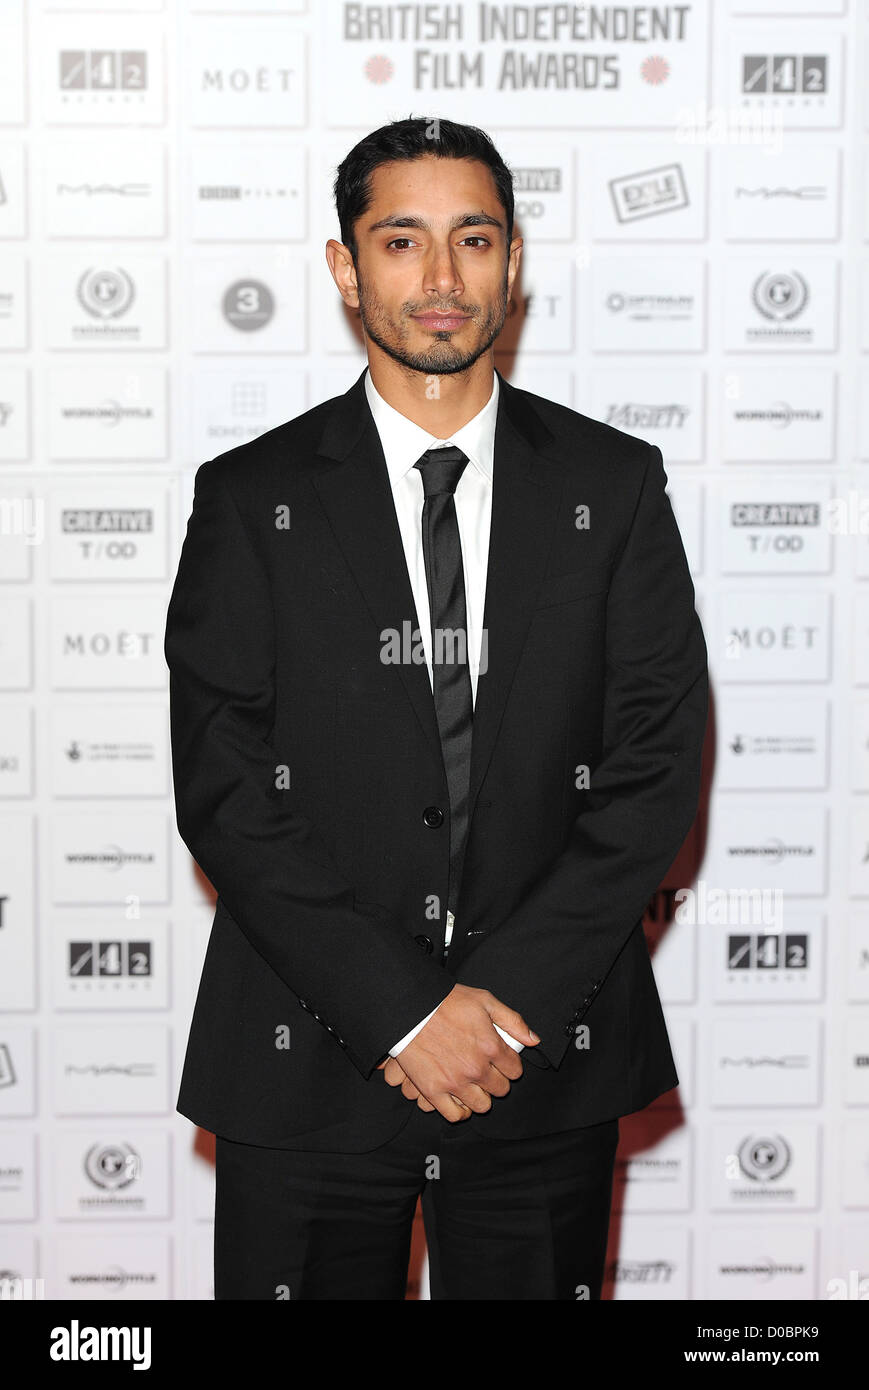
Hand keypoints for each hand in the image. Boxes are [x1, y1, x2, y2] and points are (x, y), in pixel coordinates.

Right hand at [389, 984, 538, 1122]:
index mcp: (490, 1046)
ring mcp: (454, 1082)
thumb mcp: (485, 1000)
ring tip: (473, 1084)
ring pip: (482, 1105)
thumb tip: (533, 1040)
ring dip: (481, 1095)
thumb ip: (512, 1021)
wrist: (410, 1008)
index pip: (515, 1070)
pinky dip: (460, 1110)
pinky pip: (455, 1115)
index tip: (501, 1060)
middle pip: (501, 1089)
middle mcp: (476, 1068)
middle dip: (496, 1079)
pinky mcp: (433, 1091)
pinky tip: (460, 1098)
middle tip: (485, 1069)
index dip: (509, 1064)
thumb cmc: (445, 1001)